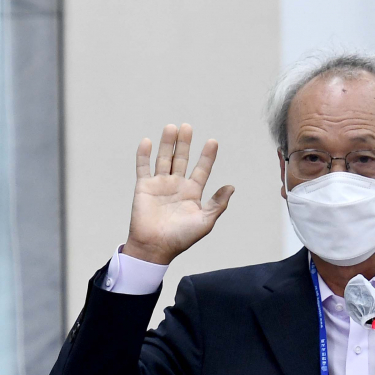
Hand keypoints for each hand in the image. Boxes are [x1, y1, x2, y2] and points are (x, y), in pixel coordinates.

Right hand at [122, 123, 234, 264]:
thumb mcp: (205, 222)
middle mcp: (177, 186)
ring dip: (167, 143)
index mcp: (192, 193)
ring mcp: (160, 185)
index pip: (201, 169)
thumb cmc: (181, 238)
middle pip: (181, 159)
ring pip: (164, 159)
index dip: (207, 156)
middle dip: (184, 143)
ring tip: (172, 127)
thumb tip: (231, 186)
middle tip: (187, 127)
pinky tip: (147, 141)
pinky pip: (143, 167)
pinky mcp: (144, 187)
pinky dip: (144, 155)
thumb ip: (218, 204)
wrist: (155, 247)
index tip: (213, 141)